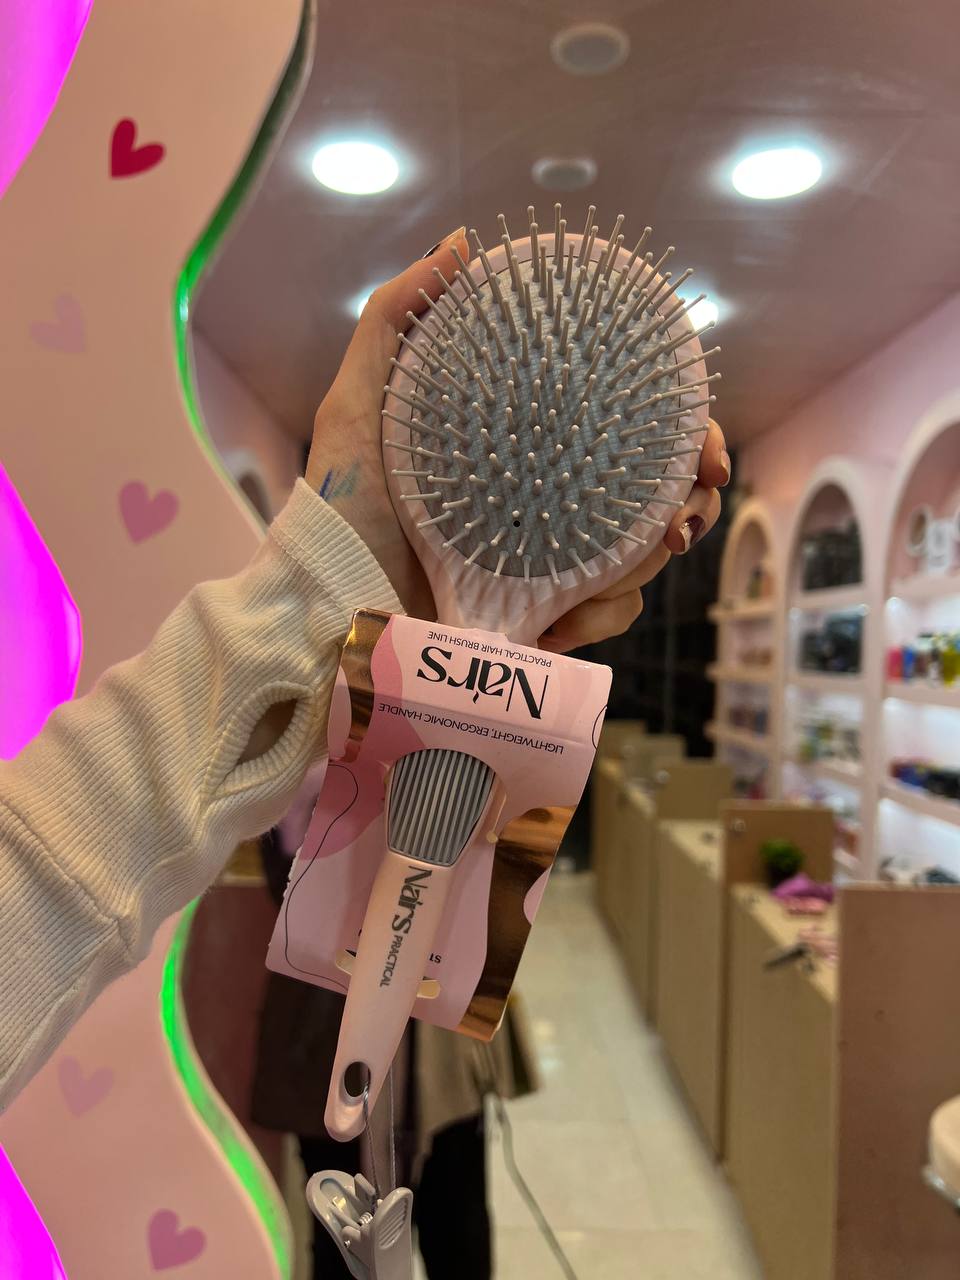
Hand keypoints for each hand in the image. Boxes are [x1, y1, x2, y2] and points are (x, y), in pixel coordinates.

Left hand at [306, 230, 730, 648]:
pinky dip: (594, 621)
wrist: (331, 609)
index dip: (682, 432)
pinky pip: (604, 619)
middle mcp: (548, 501)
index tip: (704, 449)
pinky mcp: (541, 616)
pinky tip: (556, 624)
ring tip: (613, 573)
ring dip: (641, 566)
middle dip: (691, 507)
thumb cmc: (342, 506)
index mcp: (525, 448)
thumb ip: (395, 318)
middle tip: (682, 522)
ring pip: (641, 562)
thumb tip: (462, 242)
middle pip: (656, 497)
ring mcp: (550, 564)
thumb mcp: (356, 405)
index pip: (623, 427)